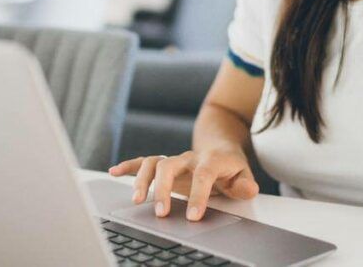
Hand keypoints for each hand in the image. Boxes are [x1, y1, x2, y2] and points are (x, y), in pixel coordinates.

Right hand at [108, 150, 258, 220]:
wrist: (219, 146)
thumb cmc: (229, 166)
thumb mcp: (243, 174)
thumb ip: (245, 184)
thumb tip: (248, 189)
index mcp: (210, 160)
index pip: (203, 175)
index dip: (198, 195)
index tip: (192, 216)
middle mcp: (188, 158)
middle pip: (170, 166)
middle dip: (163, 189)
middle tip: (162, 213)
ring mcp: (174, 160)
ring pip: (154, 162)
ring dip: (142, 179)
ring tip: (137, 200)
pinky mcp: (163, 163)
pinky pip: (143, 161)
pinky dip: (128, 166)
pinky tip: (114, 172)